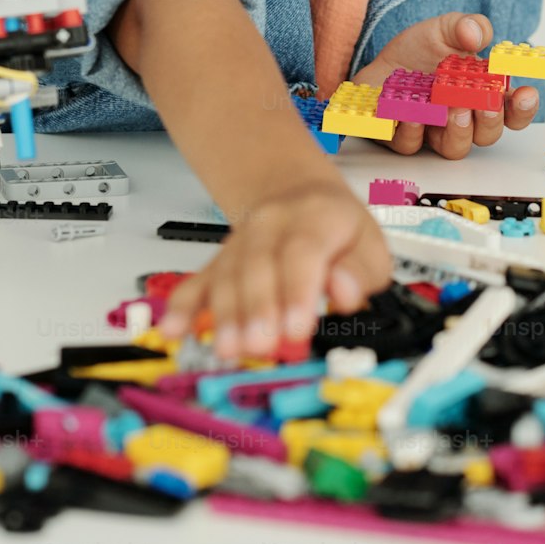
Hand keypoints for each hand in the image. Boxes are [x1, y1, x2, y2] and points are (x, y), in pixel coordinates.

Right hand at [157, 179, 392, 362]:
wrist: (297, 195)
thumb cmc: (336, 229)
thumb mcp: (370, 243)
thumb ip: (362, 271)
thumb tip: (345, 291)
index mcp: (315, 217)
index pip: (302, 252)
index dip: (297, 291)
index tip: (296, 327)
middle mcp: (272, 225)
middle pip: (258, 264)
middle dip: (257, 308)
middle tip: (260, 345)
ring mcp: (241, 241)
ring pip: (227, 275)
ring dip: (224, 314)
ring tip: (228, 348)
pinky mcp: (219, 261)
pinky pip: (198, 280)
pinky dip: (183, 306)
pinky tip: (174, 328)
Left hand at [349, 11, 539, 159]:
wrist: (384, 60)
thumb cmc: (422, 49)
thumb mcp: (447, 28)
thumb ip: (468, 26)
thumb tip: (475, 35)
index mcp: (482, 95)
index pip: (513, 112)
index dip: (523, 108)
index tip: (526, 94)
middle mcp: (463, 119)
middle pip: (487, 135)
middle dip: (490, 122)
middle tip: (484, 105)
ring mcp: (434, 132)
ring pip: (454, 148)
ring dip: (458, 132)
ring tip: (453, 111)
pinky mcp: (401, 136)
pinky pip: (410, 145)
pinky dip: (412, 132)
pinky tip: (413, 115)